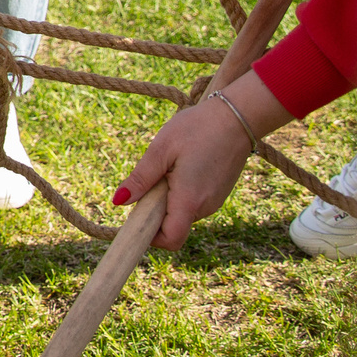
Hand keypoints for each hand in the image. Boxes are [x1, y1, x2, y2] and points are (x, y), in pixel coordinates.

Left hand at [112, 70, 284, 248]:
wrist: (238, 116)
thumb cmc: (197, 128)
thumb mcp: (161, 149)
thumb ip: (140, 179)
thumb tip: (118, 202)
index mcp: (189, 200)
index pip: (170, 240)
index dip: (149, 236)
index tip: (134, 217)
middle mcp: (205, 208)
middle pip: (172, 226)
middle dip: (155, 210)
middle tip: (153, 177)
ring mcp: (214, 201)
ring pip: (181, 213)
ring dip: (167, 198)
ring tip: (170, 165)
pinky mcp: (218, 193)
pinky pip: (193, 202)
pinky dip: (180, 192)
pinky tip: (183, 164)